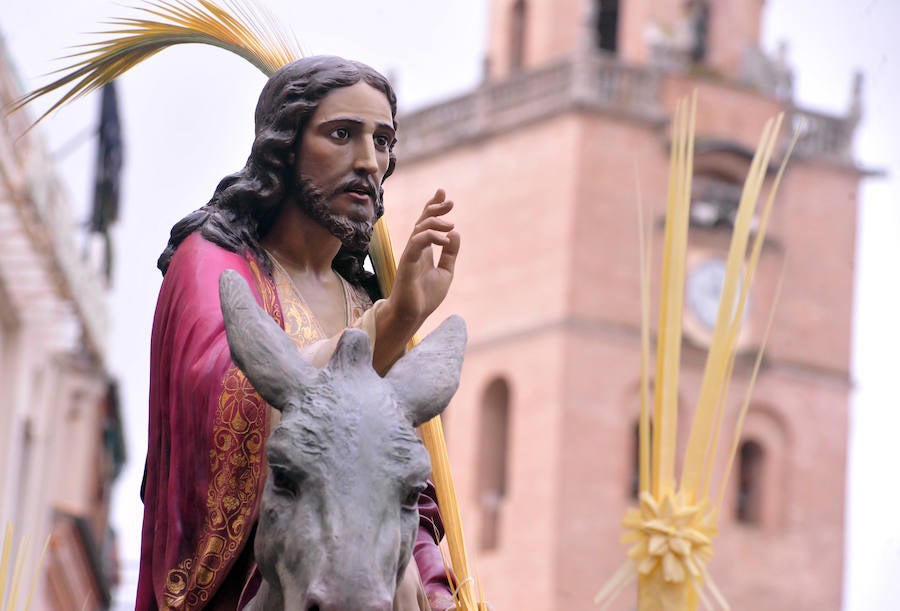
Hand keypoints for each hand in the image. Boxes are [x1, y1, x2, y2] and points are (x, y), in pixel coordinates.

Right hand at [388, 189, 459, 329]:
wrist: (413, 314)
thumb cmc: (425, 296)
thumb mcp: (445, 272)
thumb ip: (450, 253)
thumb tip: (455, 233)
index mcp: (424, 250)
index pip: (426, 223)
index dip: (433, 206)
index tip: (443, 193)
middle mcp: (415, 248)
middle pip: (422, 220)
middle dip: (435, 208)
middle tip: (450, 202)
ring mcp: (410, 254)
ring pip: (419, 228)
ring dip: (436, 223)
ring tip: (451, 226)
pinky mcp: (407, 262)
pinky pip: (417, 242)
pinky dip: (431, 237)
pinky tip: (445, 240)